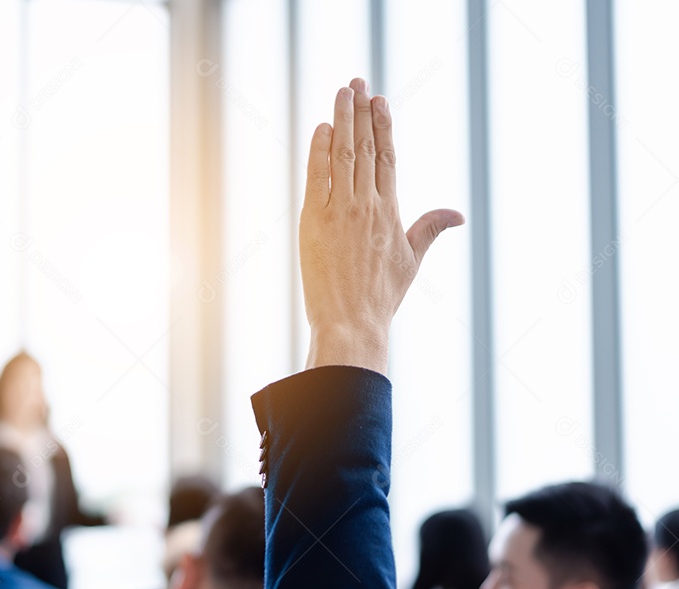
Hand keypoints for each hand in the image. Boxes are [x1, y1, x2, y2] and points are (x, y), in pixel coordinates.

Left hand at [300, 78, 463, 372]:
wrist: (352, 322)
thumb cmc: (380, 296)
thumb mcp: (411, 260)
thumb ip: (430, 229)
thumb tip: (459, 215)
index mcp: (390, 212)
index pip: (388, 158)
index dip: (383, 126)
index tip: (379, 101)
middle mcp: (368, 205)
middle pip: (367, 147)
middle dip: (362, 111)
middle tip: (357, 82)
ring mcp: (341, 211)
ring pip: (344, 154)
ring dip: (343, 119)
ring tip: (341, 92)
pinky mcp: (315, 220)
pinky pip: (318, 176)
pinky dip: (320, 150)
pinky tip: (322, 127)